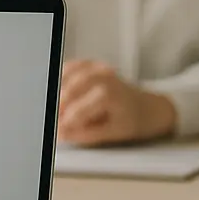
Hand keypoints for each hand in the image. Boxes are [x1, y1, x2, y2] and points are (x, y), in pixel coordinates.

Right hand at [57, 60, 176, 145]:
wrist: (146, 108)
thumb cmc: (131, 120)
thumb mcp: (112, 134)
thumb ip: (86, 134)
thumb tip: (62, 133)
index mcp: (108, 94)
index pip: (77, 111)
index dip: (64, 124)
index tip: (56, 132)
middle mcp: (102, 77)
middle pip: (69, 91)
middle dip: (58, 108)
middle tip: (52, 122)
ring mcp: (97, 68)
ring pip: (67, 75)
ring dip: (57, 92)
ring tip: (54, 109)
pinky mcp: (92, 65)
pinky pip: (70, 67)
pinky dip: (61, 78)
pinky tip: (57, 91)